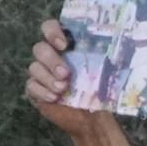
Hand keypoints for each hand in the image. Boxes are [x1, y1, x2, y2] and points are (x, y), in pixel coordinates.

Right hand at [26, 19, 102, 137]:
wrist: (91, 118)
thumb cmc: (98, 91)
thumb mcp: (104, 74)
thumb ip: (103, 60)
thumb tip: (115, 51)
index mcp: (66, 46)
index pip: (50, 27)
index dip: (52, 31)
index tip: (63, 44)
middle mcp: (51, 55)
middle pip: (40, 48)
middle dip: (51, 60)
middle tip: (66, 73)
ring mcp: (41, 73)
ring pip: (34, 67)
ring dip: (48, 78)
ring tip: (63, 89)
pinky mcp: (35, 89)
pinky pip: (31, 85)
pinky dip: (42, 91)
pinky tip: (54, 98)